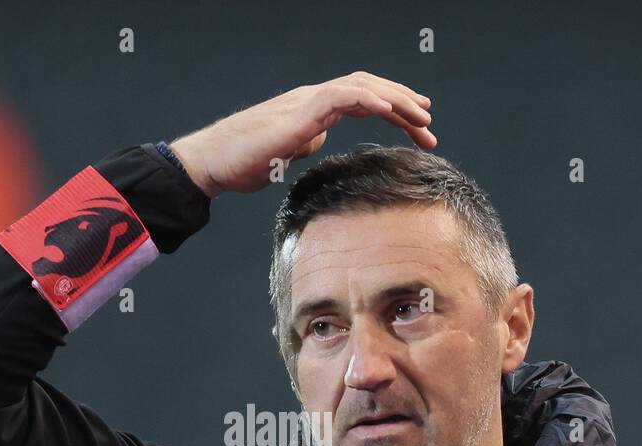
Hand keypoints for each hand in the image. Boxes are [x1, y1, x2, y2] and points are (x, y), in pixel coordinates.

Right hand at [169, 72, 434, 198]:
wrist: (212, 162)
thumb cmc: (241, 161)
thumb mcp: (284, 153)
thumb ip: (306, 142)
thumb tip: (321, 140)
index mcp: (313, 110)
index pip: (360, 99)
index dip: (392, 107)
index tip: (416, 124)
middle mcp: (313, 100)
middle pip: (368, 89)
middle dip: (403, 103)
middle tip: (429, 123)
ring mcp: (306, 103)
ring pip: (361, 87)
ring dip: (395, 101)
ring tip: (421, 118)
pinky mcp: (299, 114)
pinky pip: (341, 95)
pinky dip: (368, 99)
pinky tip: (387, 109)